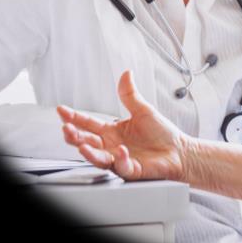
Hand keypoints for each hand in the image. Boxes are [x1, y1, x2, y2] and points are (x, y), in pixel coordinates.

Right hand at [57, 70, 188, 181]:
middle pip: (86, 142)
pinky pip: (122, 166)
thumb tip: (126, 73)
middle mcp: (112, 145)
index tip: (61, 110)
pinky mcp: (131, 169)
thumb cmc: (162, 134)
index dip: (74, 117)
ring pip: (98, 158)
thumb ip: (130, 95)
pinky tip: (121, 151)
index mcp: (112, 130)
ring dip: (89, 153)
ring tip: (82, 146)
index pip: (88, 123)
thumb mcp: (144, 109)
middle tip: (67, 129)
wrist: (180, 151)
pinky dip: (120, 159)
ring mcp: (119, 159)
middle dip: (74, 137)